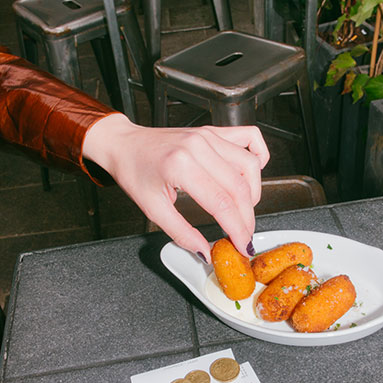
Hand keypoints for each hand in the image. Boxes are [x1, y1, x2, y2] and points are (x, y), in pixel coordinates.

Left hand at [82, 114, 268, 261]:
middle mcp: (198, 147)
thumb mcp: (152, 209)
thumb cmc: (134, 172)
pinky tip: (252, 173)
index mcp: (181, 166)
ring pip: (249, 166)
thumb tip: (205, 252)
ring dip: (253, 192)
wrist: (124, 144)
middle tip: (244, 236)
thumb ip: (182, 233)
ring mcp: (208, 136)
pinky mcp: (213, 131)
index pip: (222, 203)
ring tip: (244, 210)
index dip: (237, 229)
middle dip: (247, 218)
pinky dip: (259, 155)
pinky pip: (249, 137)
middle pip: (239, 188)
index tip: (242, 246)